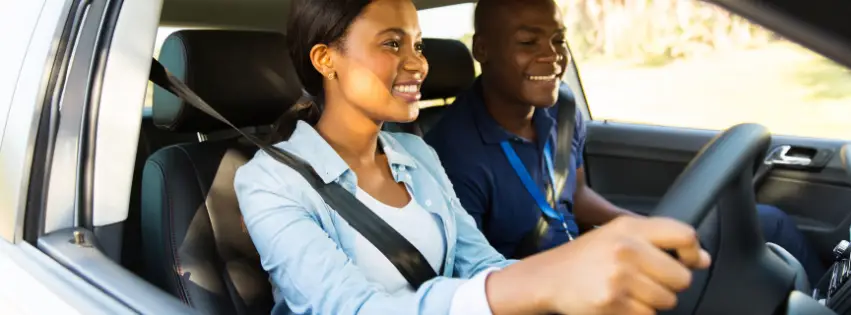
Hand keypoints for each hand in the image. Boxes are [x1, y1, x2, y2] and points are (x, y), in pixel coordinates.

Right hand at [486, 216, 710, 314]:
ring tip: (628, 289)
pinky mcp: (612, 304)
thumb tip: (702, 259)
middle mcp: (626, 250)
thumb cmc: (587, 257)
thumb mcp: (619, 235)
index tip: (685, 260)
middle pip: (681, 276)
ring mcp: (619, 278)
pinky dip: (638, 313)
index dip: (692, 252)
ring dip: (653, 301)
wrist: (548, 278)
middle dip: (669, 283)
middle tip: (645, 278)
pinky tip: (619, 301)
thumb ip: (661, 242)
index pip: (685, 236)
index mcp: (630, 228)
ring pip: (667, 301)